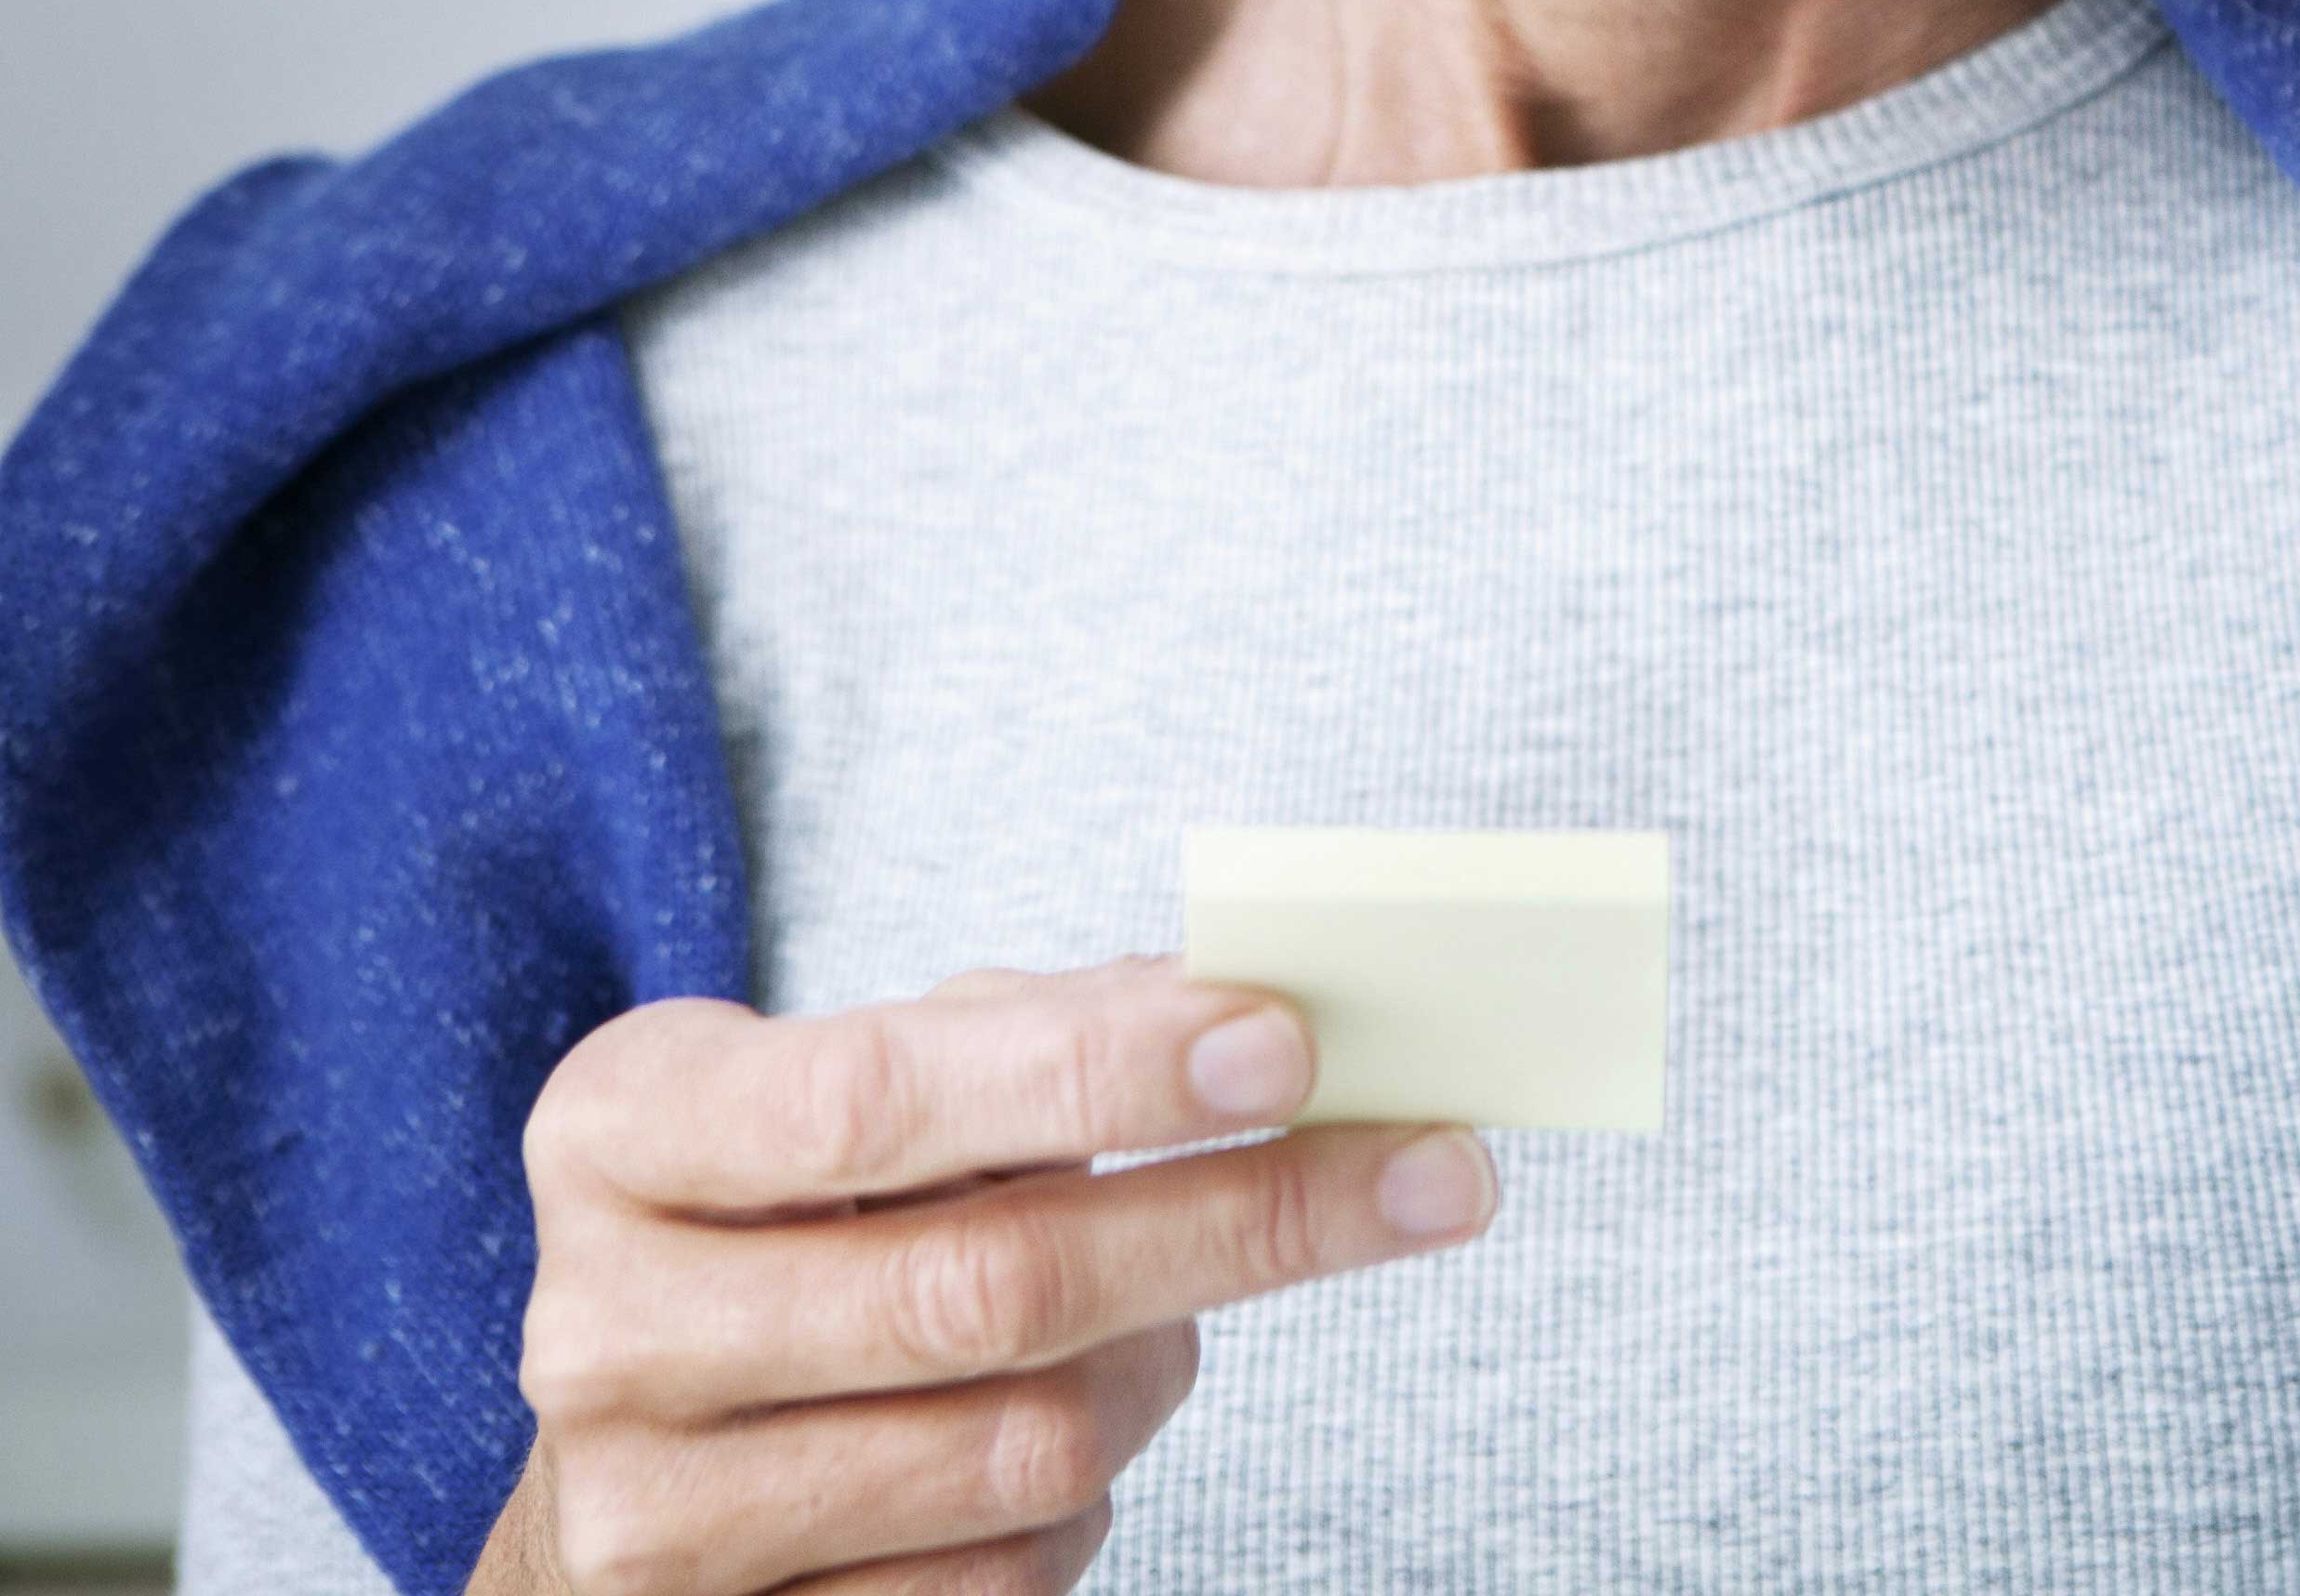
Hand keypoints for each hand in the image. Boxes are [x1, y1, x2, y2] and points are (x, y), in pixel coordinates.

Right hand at [473, 960, 1490, 1595]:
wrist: (646, 1449)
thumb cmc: (799, 1219)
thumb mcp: (865, 1088)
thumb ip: (1037, 1037)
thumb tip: (1260, 1019)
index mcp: (621, 1133)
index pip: (874, 1097)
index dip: (1094, 1070)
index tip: (1289, 1042)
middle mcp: (604, 1329)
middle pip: (991, 1286)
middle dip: (1246, 1220)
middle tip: (1434, 1168)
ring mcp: (653, 1520)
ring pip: (1024, 1445)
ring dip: (1163, 1363)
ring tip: (1176, 1309)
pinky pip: (1004, 1577)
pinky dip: (1092, 1495)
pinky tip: (1073, 1429)